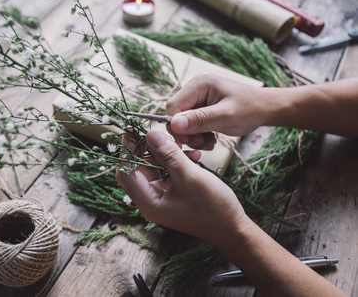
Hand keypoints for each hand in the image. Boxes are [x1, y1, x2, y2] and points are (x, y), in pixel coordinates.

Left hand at [115, 128, 247, 248]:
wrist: (233, 228)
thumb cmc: (213, 208)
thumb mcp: (190, 177)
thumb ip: (168, 155)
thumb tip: (150, 133)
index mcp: (149, 202)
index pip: (126, 172)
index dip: (127, 149)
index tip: (132, 129)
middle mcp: (151, 201)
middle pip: (137, 169)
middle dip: (147, 149)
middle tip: (157, 131)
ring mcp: (162, 197)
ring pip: (153, 168)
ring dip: (164, 153)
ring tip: (181, 143)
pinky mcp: (173, 194)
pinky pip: (167, 172)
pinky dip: (176, 161)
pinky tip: (192, 154)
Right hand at [166, 73, 266, 148]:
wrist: (265, 109)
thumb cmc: (250, 109)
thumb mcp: (226, 116)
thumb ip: (200, 120)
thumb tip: (174, 124)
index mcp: (199, 84)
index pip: (173, 107)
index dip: (177, 127)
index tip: (192, 141)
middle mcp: (195, 88)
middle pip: (176, 115)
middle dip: (187, 133)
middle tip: (203, 143)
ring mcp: (198, 97)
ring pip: (182, 122)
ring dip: (194, 136)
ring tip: (210, 142)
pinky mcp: (201, 106)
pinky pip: (191, 123)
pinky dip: (198, 134)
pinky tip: (211, 138)